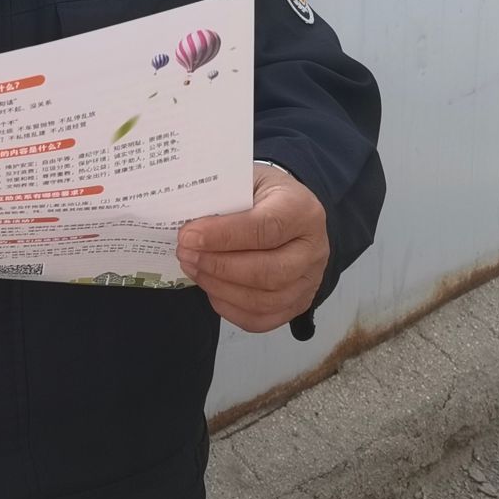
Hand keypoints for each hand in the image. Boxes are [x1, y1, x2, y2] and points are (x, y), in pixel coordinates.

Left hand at [176, 164, 328, 331]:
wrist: (285, 209)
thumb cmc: (259, 193)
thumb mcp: (243, 179)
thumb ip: (220, 198)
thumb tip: (185, 221)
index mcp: (301, 210)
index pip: (266, 228)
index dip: (223, 236)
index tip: (188, 236)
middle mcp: (313, 249)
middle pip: (268, 272)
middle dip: (219, 266)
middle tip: (185, 254)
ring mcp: (309, 280)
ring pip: (264, 300)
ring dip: (220, 288)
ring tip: (192, 268)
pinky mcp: (297, 303)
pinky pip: (262, 319)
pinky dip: (230, 308)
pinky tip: (210, 289)